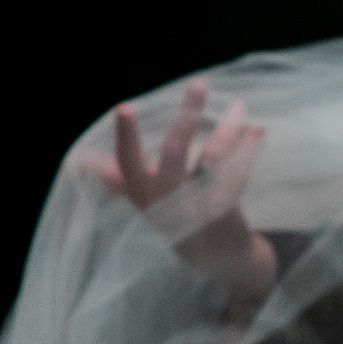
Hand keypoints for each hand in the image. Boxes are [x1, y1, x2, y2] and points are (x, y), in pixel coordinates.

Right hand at [83, 82, 274, 296]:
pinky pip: (236, 173)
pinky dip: (248, 150)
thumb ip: (121, 180)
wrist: (216, 259)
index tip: (124, 107)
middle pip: (174, 153)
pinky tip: (258, 131)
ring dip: (226, 131)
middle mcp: (167, 201)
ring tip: (240, 106)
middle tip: (198, 83)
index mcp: (144, 195)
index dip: (125, 136)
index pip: (128, 163)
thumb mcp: (146, 203)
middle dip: (186, 116)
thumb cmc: (176, 222)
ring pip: (211, 160)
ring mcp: (197, 208)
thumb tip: (84, 162)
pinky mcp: (223, 211)